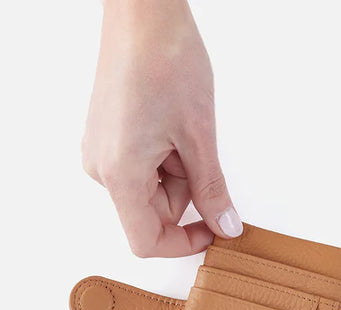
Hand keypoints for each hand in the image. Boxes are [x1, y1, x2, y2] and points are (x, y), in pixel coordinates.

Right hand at [82, 0, 241, 256]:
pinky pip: (143, 169)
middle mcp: (101, 167)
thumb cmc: (166, 63)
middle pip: (153, 213)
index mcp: (119, 174)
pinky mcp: (108, 138)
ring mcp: (102, 152)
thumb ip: (212, 191)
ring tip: (184, 130)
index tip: (214, 232)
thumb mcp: (200, 138)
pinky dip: (167, 159)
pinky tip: (173, 127)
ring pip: (152, 190)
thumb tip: (226, 227)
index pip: (147, 240)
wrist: (143, 13)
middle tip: (202, 154)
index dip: (183, 244)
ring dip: (179, 174)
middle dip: (187, 194)